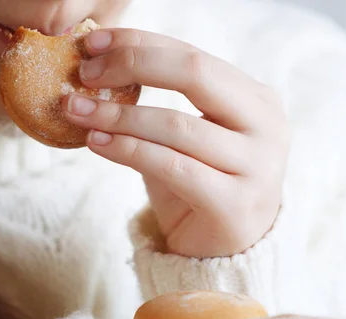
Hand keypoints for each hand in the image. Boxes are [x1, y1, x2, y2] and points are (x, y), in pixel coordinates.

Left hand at [63, 28, 289, 257]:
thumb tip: (99, 64)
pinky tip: (97, 142)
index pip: (194, 54)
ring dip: (119, 115)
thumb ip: (161, 101)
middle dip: (132, 65)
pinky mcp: (235, 205)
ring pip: (177, 126)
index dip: (141, 43)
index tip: (94, 43)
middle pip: (195, 74)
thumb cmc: (199, 183)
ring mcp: (258, 167)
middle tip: (85, 74)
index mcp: (256, 99)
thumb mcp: (186, 135)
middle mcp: (266, 127)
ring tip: (78, 111)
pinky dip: (129, 150)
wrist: (222, 249)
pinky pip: (171, 167)